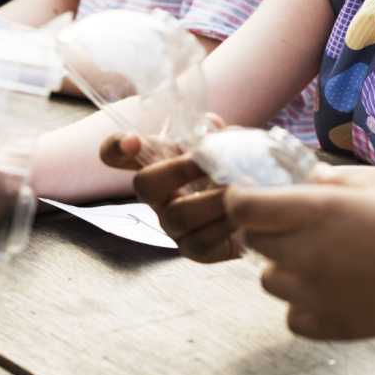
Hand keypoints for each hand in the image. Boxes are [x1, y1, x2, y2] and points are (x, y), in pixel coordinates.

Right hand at [100, 129, 233, 261]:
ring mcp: (174, 227)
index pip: (117, 153)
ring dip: (211, 198)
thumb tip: (213, 124)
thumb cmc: (233, 171)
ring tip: (238, 188)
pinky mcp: (196, 250)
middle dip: (177, 169)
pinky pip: (201, 242)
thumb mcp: (225, 147)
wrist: (259, 208)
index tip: (131, 141)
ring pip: (177, 215)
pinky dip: (224, 224)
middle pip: (145, 184)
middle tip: (208, 161)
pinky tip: (243, 214)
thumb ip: (216, 135)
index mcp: (160, 164)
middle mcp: (160, 197)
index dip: (115, 147)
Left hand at [226, 169, 374, 339]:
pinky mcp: (332, 327)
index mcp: (319, 212)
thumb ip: (329, 181)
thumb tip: (297, 180)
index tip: (252, 194)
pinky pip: (294, 315)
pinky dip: (304, 303)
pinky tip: (334, 287)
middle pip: (252, 241)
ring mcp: (318, 296)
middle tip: (294, 222)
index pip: (244, 207)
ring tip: (322, 256)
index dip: (242, 197)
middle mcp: (310, 255)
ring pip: (269, 280)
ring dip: (284, 266)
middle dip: (264, 227)